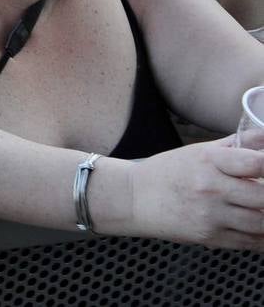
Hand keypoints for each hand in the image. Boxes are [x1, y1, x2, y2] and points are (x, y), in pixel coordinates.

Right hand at [116, 139, 263, 249]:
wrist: (134, 199)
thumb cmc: (168, 172)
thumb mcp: (200, 151)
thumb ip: (239, 143)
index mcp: (210, 161)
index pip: (257, 163)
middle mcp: (211, 188)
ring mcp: (210, 215)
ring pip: (261, 224)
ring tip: (260, 209)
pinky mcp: (209, 237)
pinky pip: (249, 242)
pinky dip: (261, 238)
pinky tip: (259, 229)